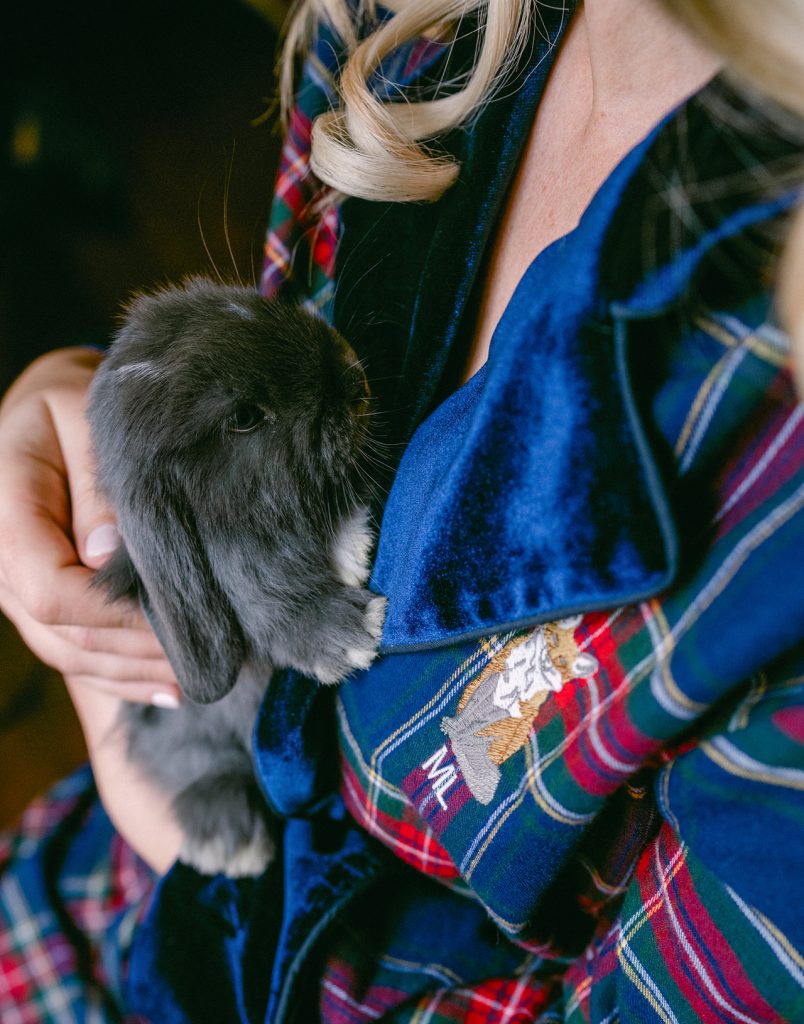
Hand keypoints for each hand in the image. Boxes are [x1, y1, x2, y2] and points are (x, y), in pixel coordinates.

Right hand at [0, 347, 182, 870]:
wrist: (52, 412)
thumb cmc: (71, 404)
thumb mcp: (83, 420)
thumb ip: (97, 488)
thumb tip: (106, 555)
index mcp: (3, 515)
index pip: (51, 591)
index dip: (114, 616)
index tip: (182, 614)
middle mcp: (2, 562)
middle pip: (64, 634)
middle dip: (136, 652)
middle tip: (208, 653)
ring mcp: (18, 589)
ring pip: (70, 653)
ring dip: (133, 672)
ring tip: (198, 677)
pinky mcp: (43, 601)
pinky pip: (74, 652)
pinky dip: (121, 674)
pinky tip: (169, 686)